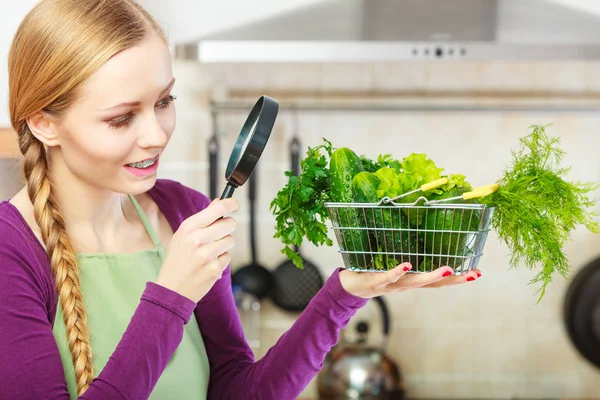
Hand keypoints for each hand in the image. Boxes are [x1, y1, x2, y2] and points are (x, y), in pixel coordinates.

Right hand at [156, 198, 238, 302]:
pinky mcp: (214, 268)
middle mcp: (198, 239)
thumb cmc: (177, 260)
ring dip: (224, 245)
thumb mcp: (183, 235)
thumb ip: (202, 219)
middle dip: (228, 227)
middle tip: (219, 233)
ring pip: (231, 240)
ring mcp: (207, 254)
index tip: (234, 205)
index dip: (231, 204)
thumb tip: (219, 202)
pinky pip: (228, 257)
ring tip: (209, 252)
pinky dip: (221, 260)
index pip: (217, 208)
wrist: (171, 289)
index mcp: (189, 227)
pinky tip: (208, 264)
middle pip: (230, 223)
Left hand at [339, 263, 480, 298]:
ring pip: (414, 282)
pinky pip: (389, 276)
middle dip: (454, 279)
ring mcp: (392, 285)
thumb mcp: (394, 266)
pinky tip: (407, 265)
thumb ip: (407, 256)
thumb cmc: (374, 274)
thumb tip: (420, 236)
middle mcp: (406, 285)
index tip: (478, 272)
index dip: (458, 277)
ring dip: (430, 276)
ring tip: (447, 269)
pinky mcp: (376, 281)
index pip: (439, 281)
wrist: (349, 289)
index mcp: (412, 281)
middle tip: (474, 274)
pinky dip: (398, 271)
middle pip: (433, 284)